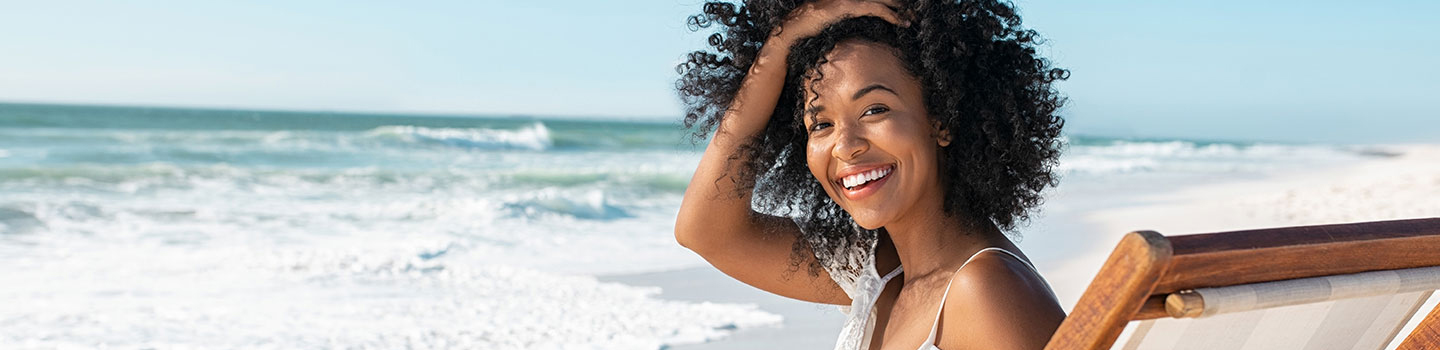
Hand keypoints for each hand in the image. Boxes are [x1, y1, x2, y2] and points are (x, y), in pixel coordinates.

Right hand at [770, 0, 908, 44]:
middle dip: (898, 5)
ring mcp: (846, 0)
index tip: (903, 13)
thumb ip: (844, 26)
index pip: (872, 1)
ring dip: (898, 10)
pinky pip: (873, 8)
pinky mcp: (847, 6)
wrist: (791, 33)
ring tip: (912, 20)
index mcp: (844, 2)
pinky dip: (889, 14)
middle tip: (914, 15)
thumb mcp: (830, 28)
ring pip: (880, 0)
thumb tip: (856, 35)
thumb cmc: (807, 34)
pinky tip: (900, 21)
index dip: (888, 5)